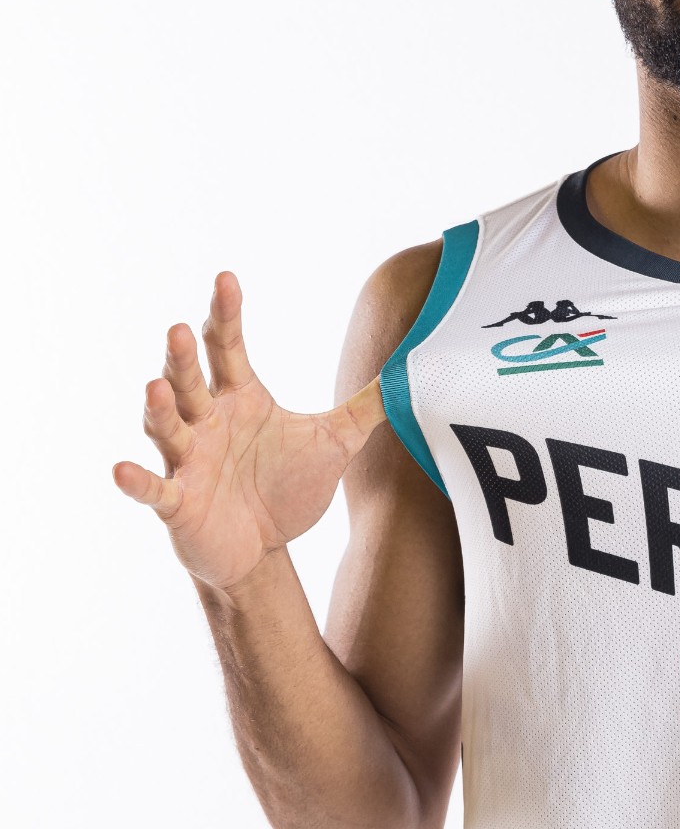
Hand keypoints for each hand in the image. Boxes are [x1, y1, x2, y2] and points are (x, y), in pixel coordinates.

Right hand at [113, 271, 385, 593]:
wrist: (266, 549)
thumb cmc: (289, 489)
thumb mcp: (336, 443)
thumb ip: (366, 408)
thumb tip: (407, 374)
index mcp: (240, 398)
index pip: (229, 348)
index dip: (226, 314)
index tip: (226, 279)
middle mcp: (207, 422)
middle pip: (190, 381)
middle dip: (184, 357)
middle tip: (181, 328)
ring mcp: (187, 460)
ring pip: (166, 426)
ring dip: (160, 407)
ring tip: (156, 385)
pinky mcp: (177, 502)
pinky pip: (153, 489)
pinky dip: (137, 480)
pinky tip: (122, 469)